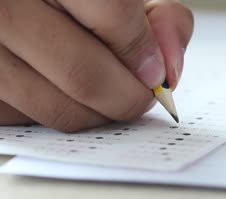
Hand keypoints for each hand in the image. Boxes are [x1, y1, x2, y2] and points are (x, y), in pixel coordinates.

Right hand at [0, 0, 193, 131]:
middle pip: (85, 75)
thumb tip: (168, 71)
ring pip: (60, 108)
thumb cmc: (78, 2)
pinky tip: (67, 89)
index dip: (144, 49)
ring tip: (110, 91)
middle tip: (143, 93)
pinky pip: (32, 120)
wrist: (20, 4)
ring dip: (102, 113)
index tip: (157, 70)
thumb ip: (159, 19)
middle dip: (131, 96)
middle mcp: (3, 9)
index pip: (114, 14)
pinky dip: (64, 112)